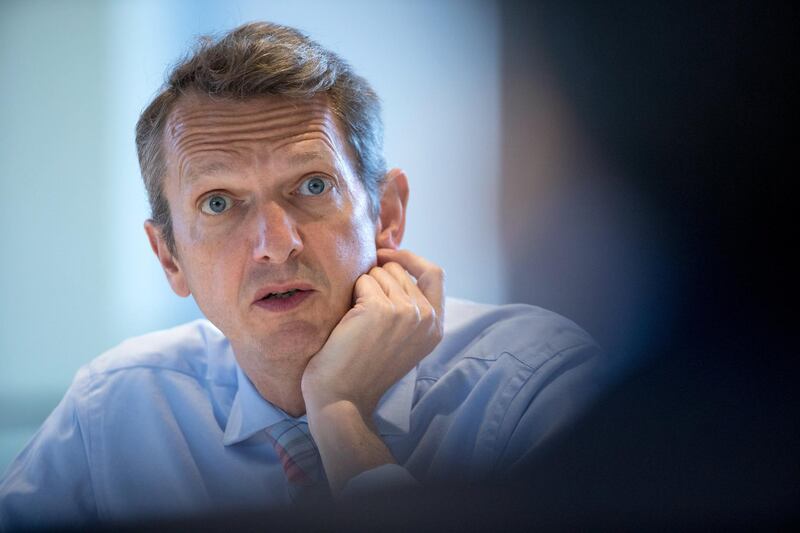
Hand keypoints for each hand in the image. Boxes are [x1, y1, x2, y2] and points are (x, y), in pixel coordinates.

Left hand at [301, 248, 444, 417]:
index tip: (387, 255)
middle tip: (362, 312)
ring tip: (357, 322)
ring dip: (363, 288)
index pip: (435, 273)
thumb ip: (410, 306)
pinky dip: (351, 294)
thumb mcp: (402, 338)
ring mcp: (406, 312)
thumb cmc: (363, 367)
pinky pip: (362, 281)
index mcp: (436, 326)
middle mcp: (426, 317)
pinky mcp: (380, 309)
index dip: (411, 258)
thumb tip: (392, 262)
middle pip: (399, 270)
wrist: (342, 396)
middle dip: (376, 280)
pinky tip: (349, 323)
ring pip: (379, 272)